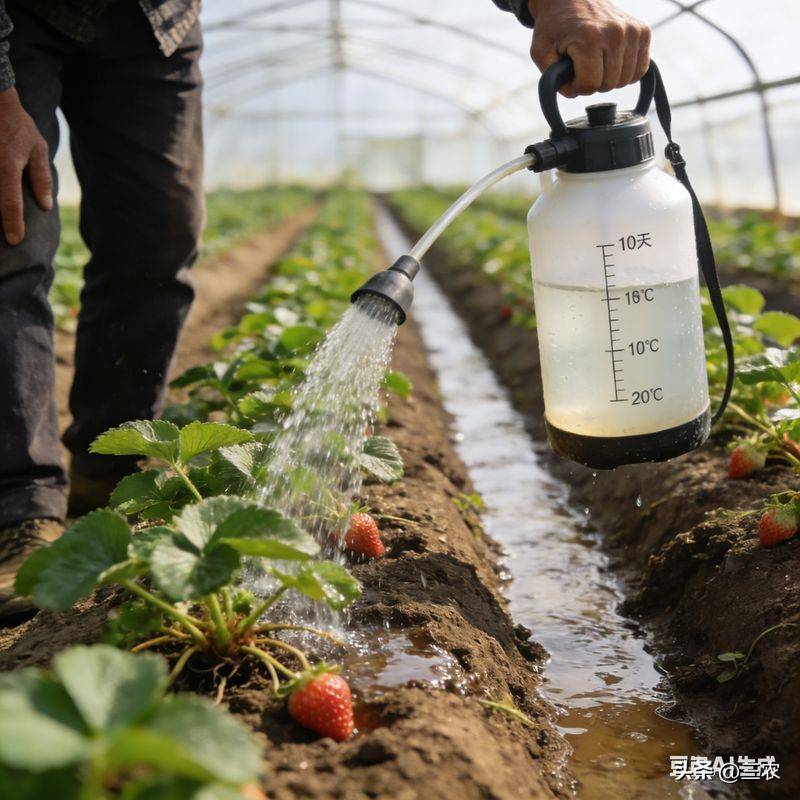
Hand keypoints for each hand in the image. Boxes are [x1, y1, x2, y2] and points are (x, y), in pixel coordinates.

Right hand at [0, 87, 52, 244]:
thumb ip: (42, 178)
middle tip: (8, 237)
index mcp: (6, 166)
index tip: (15, 240)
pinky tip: (2, 195)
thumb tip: (45, 206)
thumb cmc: (17, 124)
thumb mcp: (37, 148)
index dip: (13, 224)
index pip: (9, 203)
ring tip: (2, 220)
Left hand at [528, 0, 650, 96]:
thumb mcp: (540, 52)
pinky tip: (612, 63)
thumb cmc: (555, 27)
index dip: (575, 87)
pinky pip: (640, 70)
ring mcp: (632, 31)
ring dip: (609, 79)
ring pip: (625, 80)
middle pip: (608, 85)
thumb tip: (574, 93)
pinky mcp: (643, 31)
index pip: (589, 85)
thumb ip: (552, 79)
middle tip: (581, 68)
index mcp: (590, 37)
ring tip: (596, 64)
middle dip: (592, 83)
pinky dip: (626, 73)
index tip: (568, 75)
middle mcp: (615, 32)